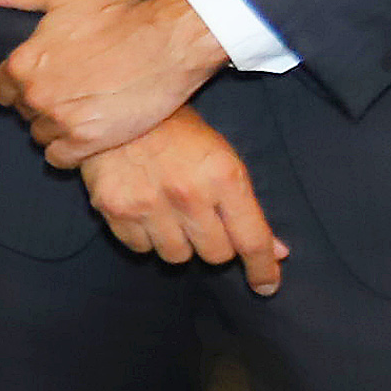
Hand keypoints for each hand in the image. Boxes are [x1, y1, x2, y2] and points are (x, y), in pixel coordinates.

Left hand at [0, 0, 228, 164]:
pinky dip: (69, 150)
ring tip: (84, 111)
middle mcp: (35, 94)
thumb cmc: (118, 17)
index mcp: (23, 63)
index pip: (3, 90)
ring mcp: (59, 120)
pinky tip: (87, 134)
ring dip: (57, 128)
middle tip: (73, 92)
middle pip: (25, 113)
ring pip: (41, 136)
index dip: (24, 85)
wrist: (167, 42)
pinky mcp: (87, 141)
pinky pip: (59, 158)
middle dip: (43, 104)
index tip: (48, 81)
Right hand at [76, 107, 286, 294]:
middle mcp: (188, 195)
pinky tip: (145, 212)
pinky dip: (146, 237)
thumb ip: (247, 207)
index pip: (251, 240)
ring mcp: (148, 205)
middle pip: (215, 255)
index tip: (267, 286)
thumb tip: (276, 251)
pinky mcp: (114, 210)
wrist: (115, 105)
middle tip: (205, 223)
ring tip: (171, 215)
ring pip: (177, 257)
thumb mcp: (223, 158)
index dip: (263, 268)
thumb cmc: (178, 130)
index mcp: (223, 177)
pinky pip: (140, 248)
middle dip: (215, 244)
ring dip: (179, 243)